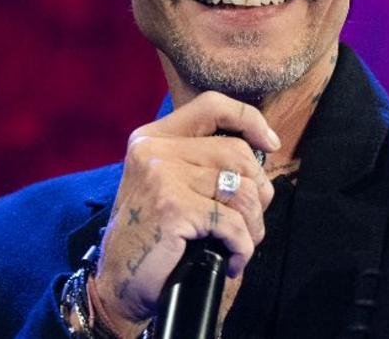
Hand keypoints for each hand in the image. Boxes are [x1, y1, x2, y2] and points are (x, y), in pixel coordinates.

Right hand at [89, 91, 279, 334]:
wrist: (118, 283)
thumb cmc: (151, 236)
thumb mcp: (166, 183)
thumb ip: (200, 160)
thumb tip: (260, 151)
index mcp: (153, 138)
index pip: (212, 105)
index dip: (249, 119)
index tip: (270, 143)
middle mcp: (155, 151)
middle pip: (237, 152)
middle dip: (259, 189)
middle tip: (251, 219)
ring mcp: (163, 178)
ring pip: (242, 190)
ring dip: (253, 224)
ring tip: (242, 243)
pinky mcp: (173, 209)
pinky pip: (233, 223)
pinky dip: (242, 247)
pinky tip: (232, 261)